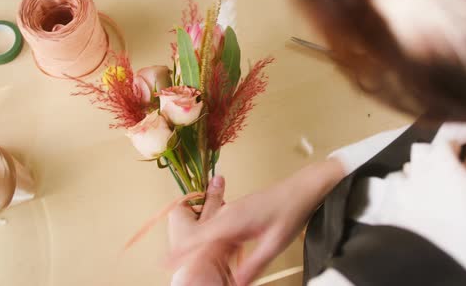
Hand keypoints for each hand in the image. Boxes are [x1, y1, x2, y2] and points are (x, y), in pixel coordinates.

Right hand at [168, 159, 345, 285]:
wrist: (300, 189)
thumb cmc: (290, 211)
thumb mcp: (275, 243)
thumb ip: (254, 264)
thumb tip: (237, 284)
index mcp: (231, 220)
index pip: (197, 237)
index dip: (180, 251)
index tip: (165, 263)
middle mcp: (226, 214)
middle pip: (198, 238)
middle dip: (189, 256)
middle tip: (185, 275)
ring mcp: (230, 212)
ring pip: (207, 235)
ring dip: (201, 252)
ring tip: (199, 270)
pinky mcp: (235, 213)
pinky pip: (217, 231)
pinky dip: (213, 245)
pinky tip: (219, 258)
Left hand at [168, 176, 227, 285]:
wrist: (198, 276)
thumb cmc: (200, 249)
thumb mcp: (212, 216)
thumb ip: (215, 197)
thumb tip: (217, 178)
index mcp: (177, 212)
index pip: (197, 196)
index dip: (210, 199)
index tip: (219, 203)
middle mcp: (176, 223)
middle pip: (202, 209)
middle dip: (214, 213)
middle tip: (220, 221)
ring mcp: (183, 236)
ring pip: (205, 222)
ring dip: (215, 225)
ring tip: (221, 233)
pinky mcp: (190, 246)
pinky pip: (204, 235)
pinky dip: (212, 236)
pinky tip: (219, 243)